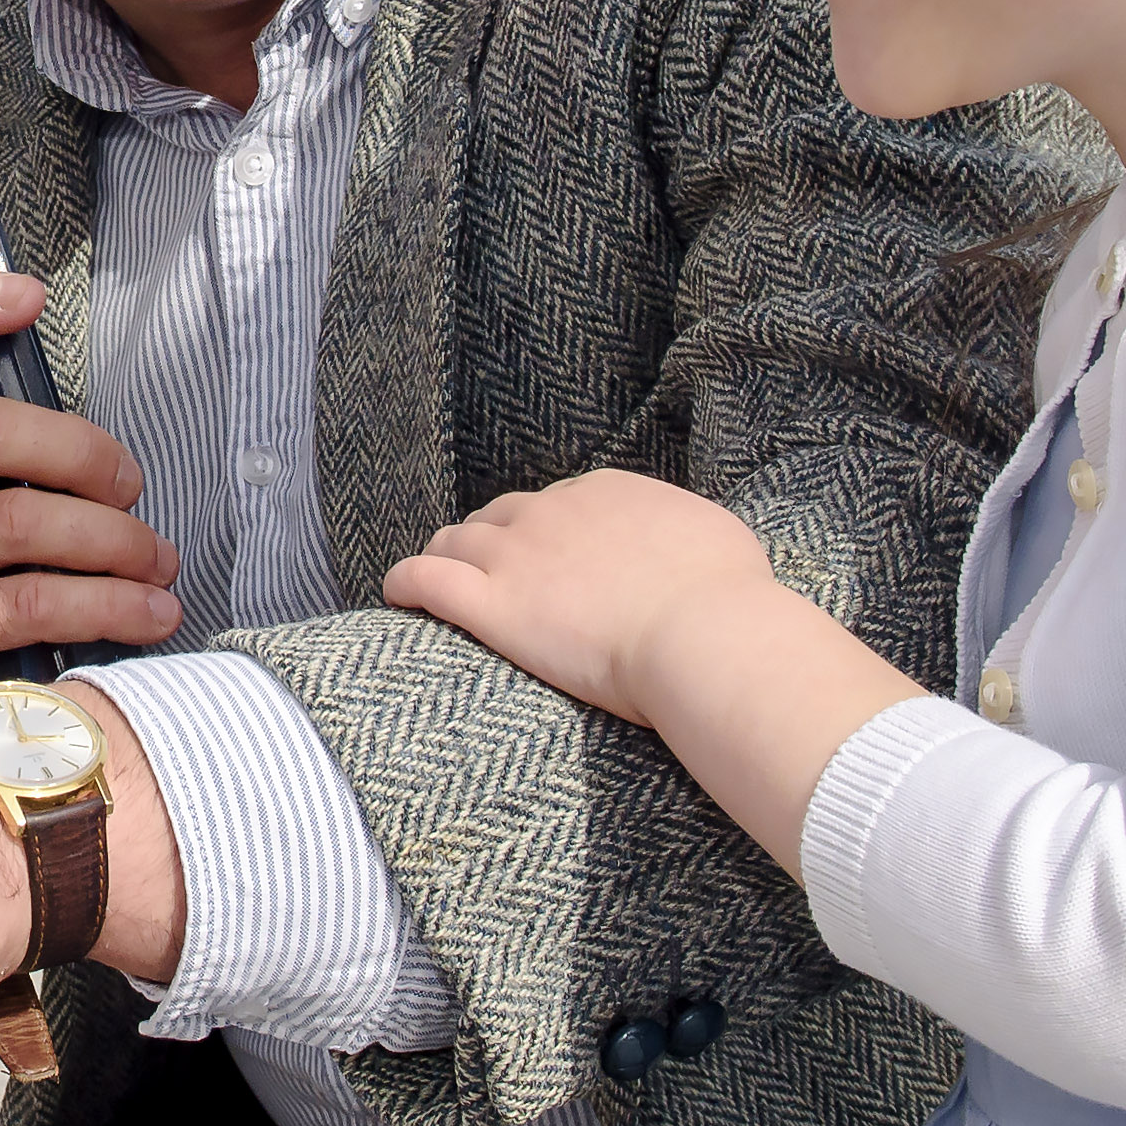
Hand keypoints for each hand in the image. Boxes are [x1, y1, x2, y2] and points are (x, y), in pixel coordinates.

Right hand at [0, 273, 181, 720]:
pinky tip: (150, 615)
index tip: (29, 296)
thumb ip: (7, 460)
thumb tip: (98, 440)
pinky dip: (110, 604)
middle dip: (79, 451)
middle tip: (132, 487)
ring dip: (113, 540)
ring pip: (18, 519)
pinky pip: (32, 597)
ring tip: (159, 565)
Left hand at [380, 469, 782, 719]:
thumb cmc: (727, 597)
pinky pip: (425, 579)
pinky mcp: (492, 605)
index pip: (558, 503)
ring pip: (454, 540)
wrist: (705, 634)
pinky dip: (405, 581)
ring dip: (444, 557)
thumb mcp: (718, 539)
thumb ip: (685, 534)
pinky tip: (397, 595)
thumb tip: (685, 544)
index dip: (545, 531)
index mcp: (607, 491)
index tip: (548, 557)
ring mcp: (516, 555)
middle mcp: (552, 511)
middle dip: (490, 539)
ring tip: (435, 580)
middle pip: (500, 515)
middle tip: (491, 573)